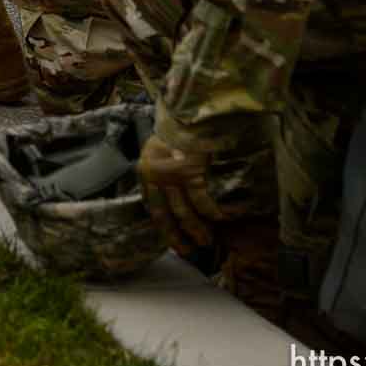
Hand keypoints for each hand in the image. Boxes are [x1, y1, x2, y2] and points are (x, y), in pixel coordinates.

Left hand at [138, 135, 223, 255]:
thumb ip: (159, 176)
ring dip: (197, 229)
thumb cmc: (175, 134)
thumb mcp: (157, 153)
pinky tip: (220, 219)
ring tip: (207, 240)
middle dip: (178, 236)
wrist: (186, 115)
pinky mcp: (191, 173)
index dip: (164, 229)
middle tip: (190, 250)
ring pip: (184, 213)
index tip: (174, 244)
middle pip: (166, 216)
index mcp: (145, 173)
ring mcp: (173, 177)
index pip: (153, 209)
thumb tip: (170, 198)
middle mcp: (155, 178)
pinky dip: (211, 212)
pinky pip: (202, 201)